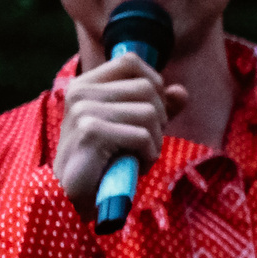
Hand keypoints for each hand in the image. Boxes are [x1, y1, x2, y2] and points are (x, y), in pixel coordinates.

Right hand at [51, 53, 188, 212]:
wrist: (75, 196)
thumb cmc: (105, 159)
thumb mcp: (132, 127)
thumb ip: (157, 106)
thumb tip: (181, 91)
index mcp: (85, 84)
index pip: (129, 61)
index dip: (153, 84)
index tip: (150, 111)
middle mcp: (80, 92)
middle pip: (147, 88)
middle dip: (158, 119)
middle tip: (144, 142)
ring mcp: (83, 110)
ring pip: (149, 112)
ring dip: (154, 141)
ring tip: (137, 156)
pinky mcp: (91, 132)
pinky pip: (142, 136)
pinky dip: (148, 155)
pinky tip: (134, 166)